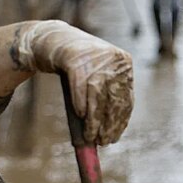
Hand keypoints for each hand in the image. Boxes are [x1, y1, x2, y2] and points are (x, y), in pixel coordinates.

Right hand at [15, 21, 132, 144]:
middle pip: (113, 98)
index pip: (126, 98)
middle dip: (108, 124)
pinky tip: (80, 117)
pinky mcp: (75, 60)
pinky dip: (81, 105)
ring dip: (94, 120)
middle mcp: (112, 59)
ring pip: (97, 96)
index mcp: (123, 63)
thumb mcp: (97, 76)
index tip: (114, 138)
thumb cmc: (79, 65)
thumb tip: (109, 131)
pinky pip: (80, 88)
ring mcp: (94, 58)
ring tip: (90, 136)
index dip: (120, 121)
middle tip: (102, 142)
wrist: (56, 40)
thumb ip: (106, 98)